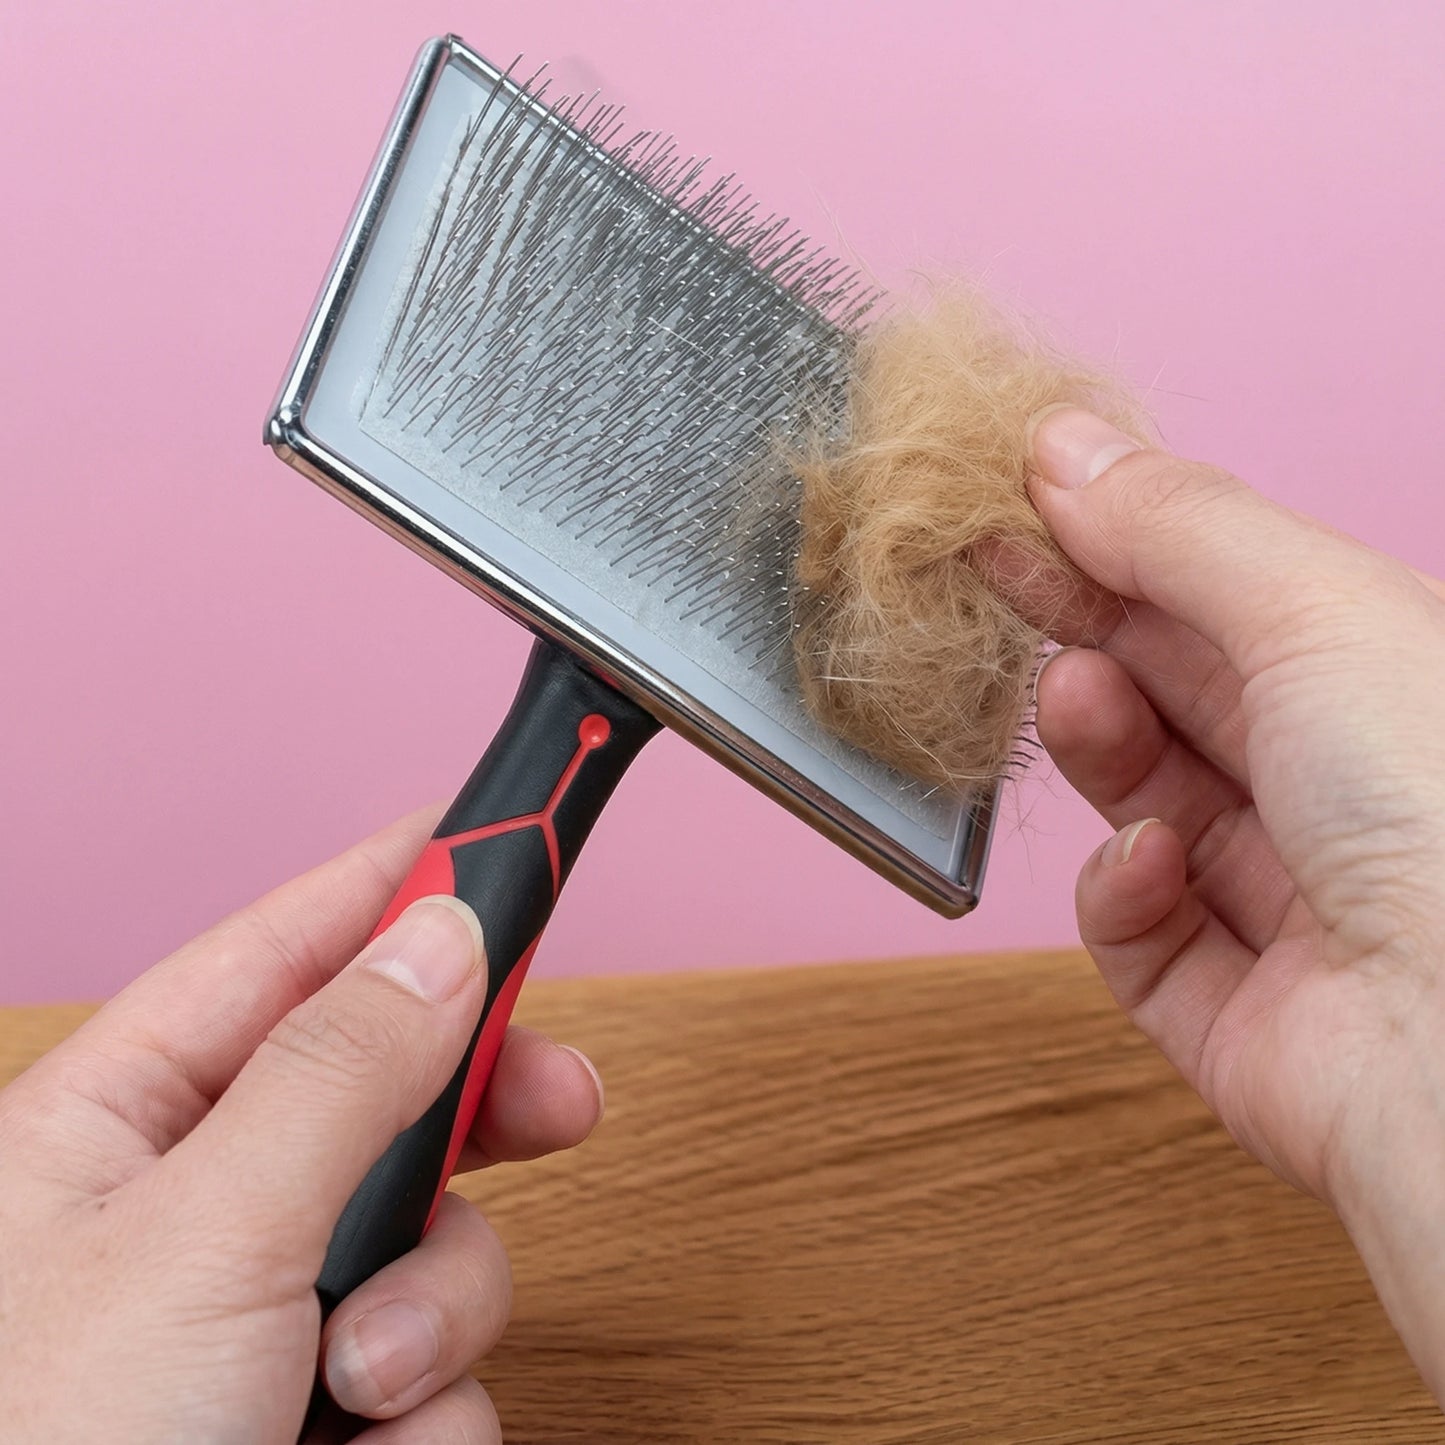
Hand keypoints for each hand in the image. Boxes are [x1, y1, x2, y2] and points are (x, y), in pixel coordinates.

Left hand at [0, 809, 604, 1443]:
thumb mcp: (200, 1241)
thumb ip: (337, 1073)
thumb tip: (442, 932)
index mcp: (122, 1119)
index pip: (290, 945)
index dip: (399, 879)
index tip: (502, 829)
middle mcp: (199, 1206)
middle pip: (391, 1086)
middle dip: (476, 1112)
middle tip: (561, 1099)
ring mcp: (265, 1314)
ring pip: (436, 1240)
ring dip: (435, 1314)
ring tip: (360, 1391)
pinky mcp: (321, 1411)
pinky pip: (438, 1370)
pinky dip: (426, 1417)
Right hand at [1024, 407, 1444, 1393]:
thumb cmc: (1441, 809)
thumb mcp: (1308, 611)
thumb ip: (1176, 526)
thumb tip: (1065, 445)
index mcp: (1378, 679)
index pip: (1223, 591)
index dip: (1115, 538)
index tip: (1014, 497)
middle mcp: (1342, 788)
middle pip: (1176, 688)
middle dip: (1082, 622)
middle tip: (987, 566)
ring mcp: (1288, 903)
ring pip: (1145, 800)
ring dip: (1100, 743)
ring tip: (1077, 696)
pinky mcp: (1230, 1010)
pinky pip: (1139, 932)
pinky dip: (1124, 891)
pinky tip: (1147, 864)